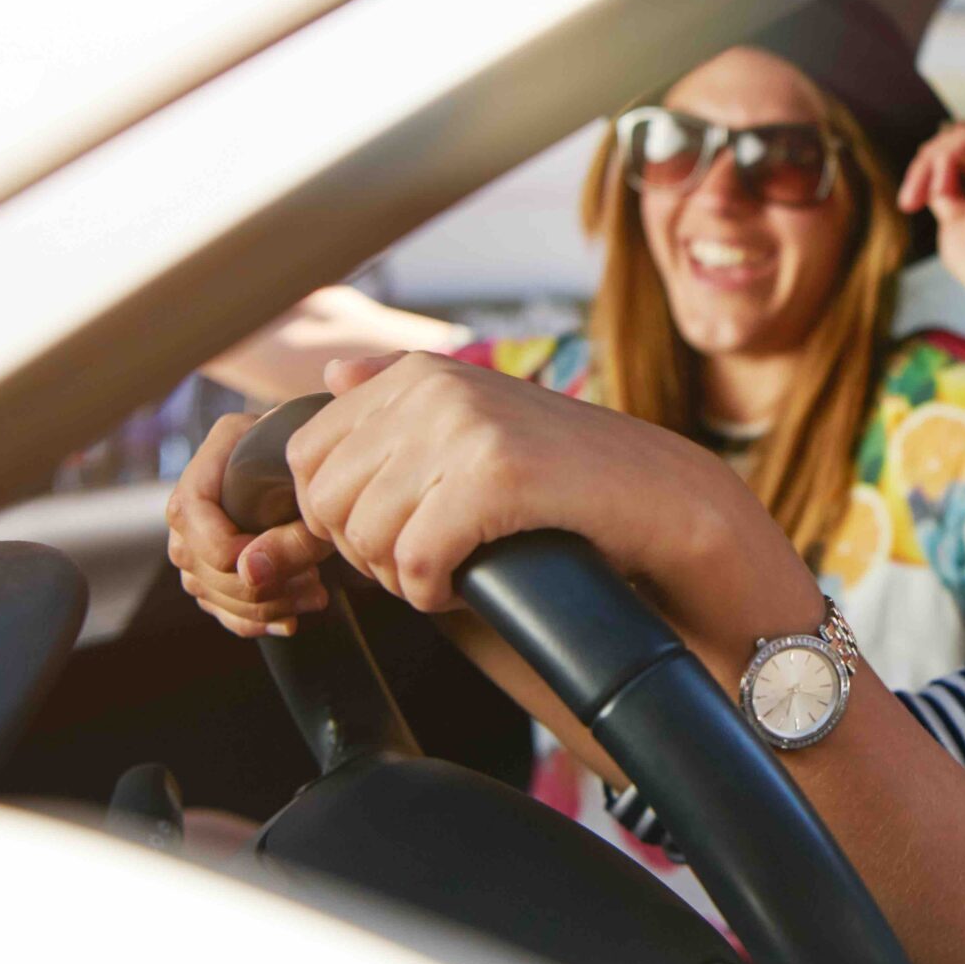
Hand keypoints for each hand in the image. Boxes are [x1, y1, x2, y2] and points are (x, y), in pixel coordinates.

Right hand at [164, 412, 335, 638]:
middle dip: (258, 584)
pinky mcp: (212, 569)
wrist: (329, 466)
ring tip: (314, 594)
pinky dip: (255, 621)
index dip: (225, 546)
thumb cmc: (328, 465)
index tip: (276, 556)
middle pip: (197, 561)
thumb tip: (251, 572)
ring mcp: (196, 538)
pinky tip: (290, 620)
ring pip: (208, 592)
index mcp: (213, 460)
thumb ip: (290, 530)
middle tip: (313, 580)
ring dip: (265, 606)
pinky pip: (218, 608)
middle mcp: (193, 500)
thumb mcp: (318, 489)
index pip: (189, 511)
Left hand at [284, 351, 816, 653]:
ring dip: (400, 576)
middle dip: (362, 550)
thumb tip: (332, 374)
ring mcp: (462, 427)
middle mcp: (430, 387)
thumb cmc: (566, 473)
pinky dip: (434, 592)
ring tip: (452, 569)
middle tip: (422, 560)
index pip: (304, 455)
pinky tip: (468, 584)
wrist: (660, 496)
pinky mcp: (493, 477)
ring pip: (363, 537)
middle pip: (323, 501)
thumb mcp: (479, 416)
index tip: (391, 534)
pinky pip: (413, 564)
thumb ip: (400, 394)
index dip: (335, 514)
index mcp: (416, 372)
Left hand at [898, 124, 964, 286]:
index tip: (910, 203)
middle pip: (959, 141)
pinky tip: (939, 193)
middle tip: (908, 202)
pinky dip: (938, 164)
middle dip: (925, 168)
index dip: (933, 171)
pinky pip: (959, 138)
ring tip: (918, 200)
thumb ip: (949, 185)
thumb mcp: (956, 213)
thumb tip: (935, 159)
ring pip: (955, 138)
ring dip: (926, 168)